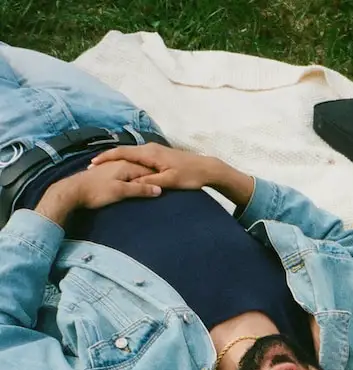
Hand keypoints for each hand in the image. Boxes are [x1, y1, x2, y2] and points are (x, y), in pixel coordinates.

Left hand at [36, 160, 161, 224]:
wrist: (73, 191)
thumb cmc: (97, 192)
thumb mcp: (121, 192)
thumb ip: (140, 189)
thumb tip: (158, 190)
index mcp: (126, 165)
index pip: (148, 170)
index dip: (158, 177)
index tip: (168, 184)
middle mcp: (120, 163)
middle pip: (140, 169)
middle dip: (150, 176)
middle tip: (161, 186)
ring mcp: (113, 167)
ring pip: (131, 171)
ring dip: (140, 178)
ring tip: (148, 186)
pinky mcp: (106, 173)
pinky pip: (123, 174)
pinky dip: (129, 179)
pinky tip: (130, 185)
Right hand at [89, 142, 217, 192]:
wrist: (206, 168)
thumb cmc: (189, 176)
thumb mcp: (169, 181)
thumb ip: (150, 182)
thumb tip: (133, 184)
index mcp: (150, 153)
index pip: (122, 153)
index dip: (106, 158)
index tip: (92, 164)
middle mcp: (150, 148)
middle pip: (123, 151)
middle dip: (107, 158)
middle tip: (92, 165)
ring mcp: (154, 151)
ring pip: (130, 154)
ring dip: (117, 159)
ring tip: (102, 166)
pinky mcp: (158, 155)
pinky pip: (138, 157)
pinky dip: (127, 161)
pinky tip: (122, 168)